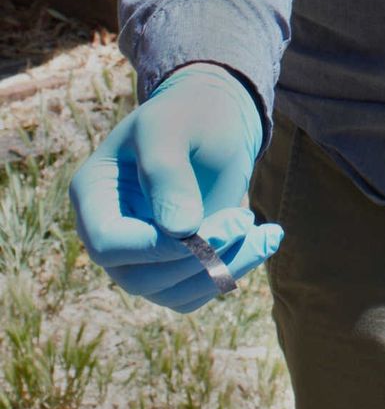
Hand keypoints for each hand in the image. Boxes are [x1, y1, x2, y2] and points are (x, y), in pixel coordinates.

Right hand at [68, 63, 282, 312]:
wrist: (213, 122)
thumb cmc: (187, 115)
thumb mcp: (171, 128)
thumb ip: (167, 172)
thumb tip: (181, 232)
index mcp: (94, 194)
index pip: (108, 242)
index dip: (153, 245)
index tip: (203, 225)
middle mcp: (111, 233)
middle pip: (140, 277)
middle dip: (198, 257)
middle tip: (246, 220)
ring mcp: (140, 257)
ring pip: (172, 293)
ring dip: (224, 269)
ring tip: (267, 233)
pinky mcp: (174, 268)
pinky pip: (197, 290)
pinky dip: (234, 270)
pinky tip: (265, 239)